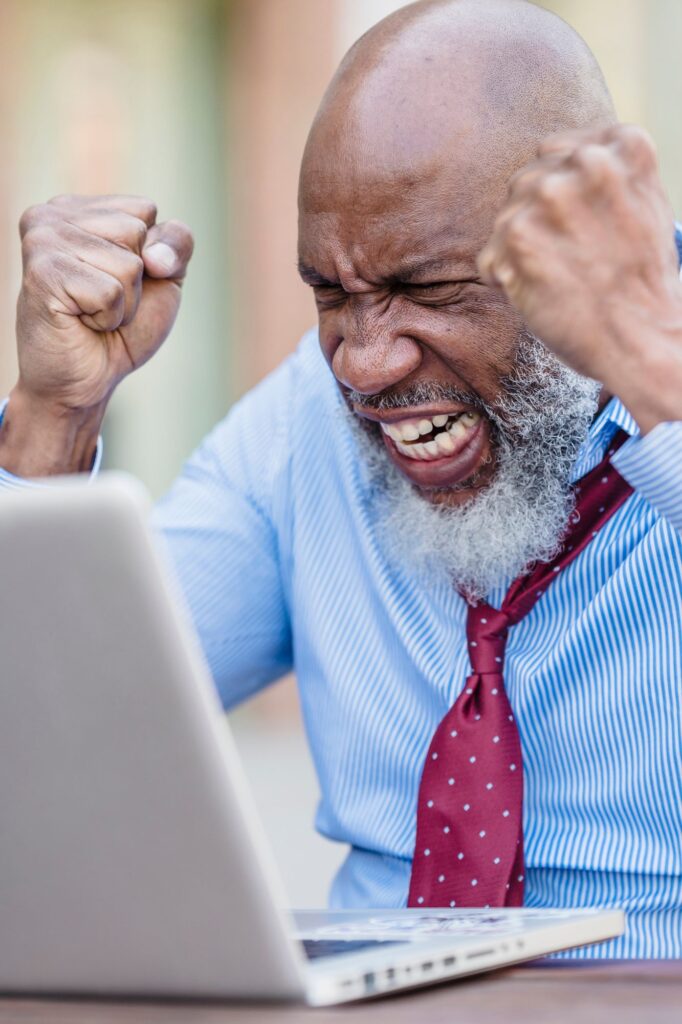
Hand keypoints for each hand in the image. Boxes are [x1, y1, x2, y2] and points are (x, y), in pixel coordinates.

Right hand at [16, 194, 193, 412]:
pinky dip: (109, 317)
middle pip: (136, 231)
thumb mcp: (163, 279)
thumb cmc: (121, 330)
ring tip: (92, 313)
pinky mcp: (42, 274)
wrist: (85, 382)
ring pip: (127, 263)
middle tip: (104, 303)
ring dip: (123, 303)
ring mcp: (42, 241)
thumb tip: (153, 257)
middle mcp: (51, 215)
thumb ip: (176, 244)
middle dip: (135, 280)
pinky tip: (82, 322)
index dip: (151, 256)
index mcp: (77, 208)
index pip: (145, 209)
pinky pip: (110, 291)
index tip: (118, 281)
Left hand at [478, 125, 681, 431]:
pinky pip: (489, 256)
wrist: (641, 336)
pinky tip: (539, 292)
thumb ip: (606, 172)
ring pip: (505, 217)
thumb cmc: (642, 280)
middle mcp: (586, 161)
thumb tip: (554, 159)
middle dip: (536, 220)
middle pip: (526, 180)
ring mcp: (549, 194)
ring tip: (558, 277)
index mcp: (622, 146)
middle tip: (568, 258)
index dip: (558, 193)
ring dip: (519, 250)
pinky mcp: (518, 234)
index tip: (575, 225)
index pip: (557, 149)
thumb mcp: (645, 202)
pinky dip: (504, 279)